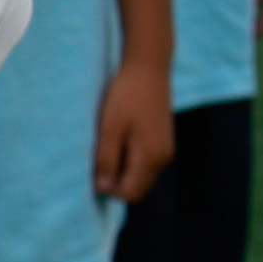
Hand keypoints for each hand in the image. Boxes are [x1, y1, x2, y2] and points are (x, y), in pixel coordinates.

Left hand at [93, 66, 175, 205]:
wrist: (149, 68)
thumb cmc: (126, 97)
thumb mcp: (110, 129)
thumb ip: (107, 161)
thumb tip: (103, 189)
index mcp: (151, 158)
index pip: (129, 193)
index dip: (110, 189)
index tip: (96, 168)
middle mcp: (163, 159)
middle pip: (137, 189)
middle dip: (117, 183)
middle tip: (101, 159)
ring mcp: (166, 151)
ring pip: (141, 177)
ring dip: (123, 172)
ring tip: (110, 147)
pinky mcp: (164, 142)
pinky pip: (146, 165)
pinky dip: (131, 162)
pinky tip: (121, 141)